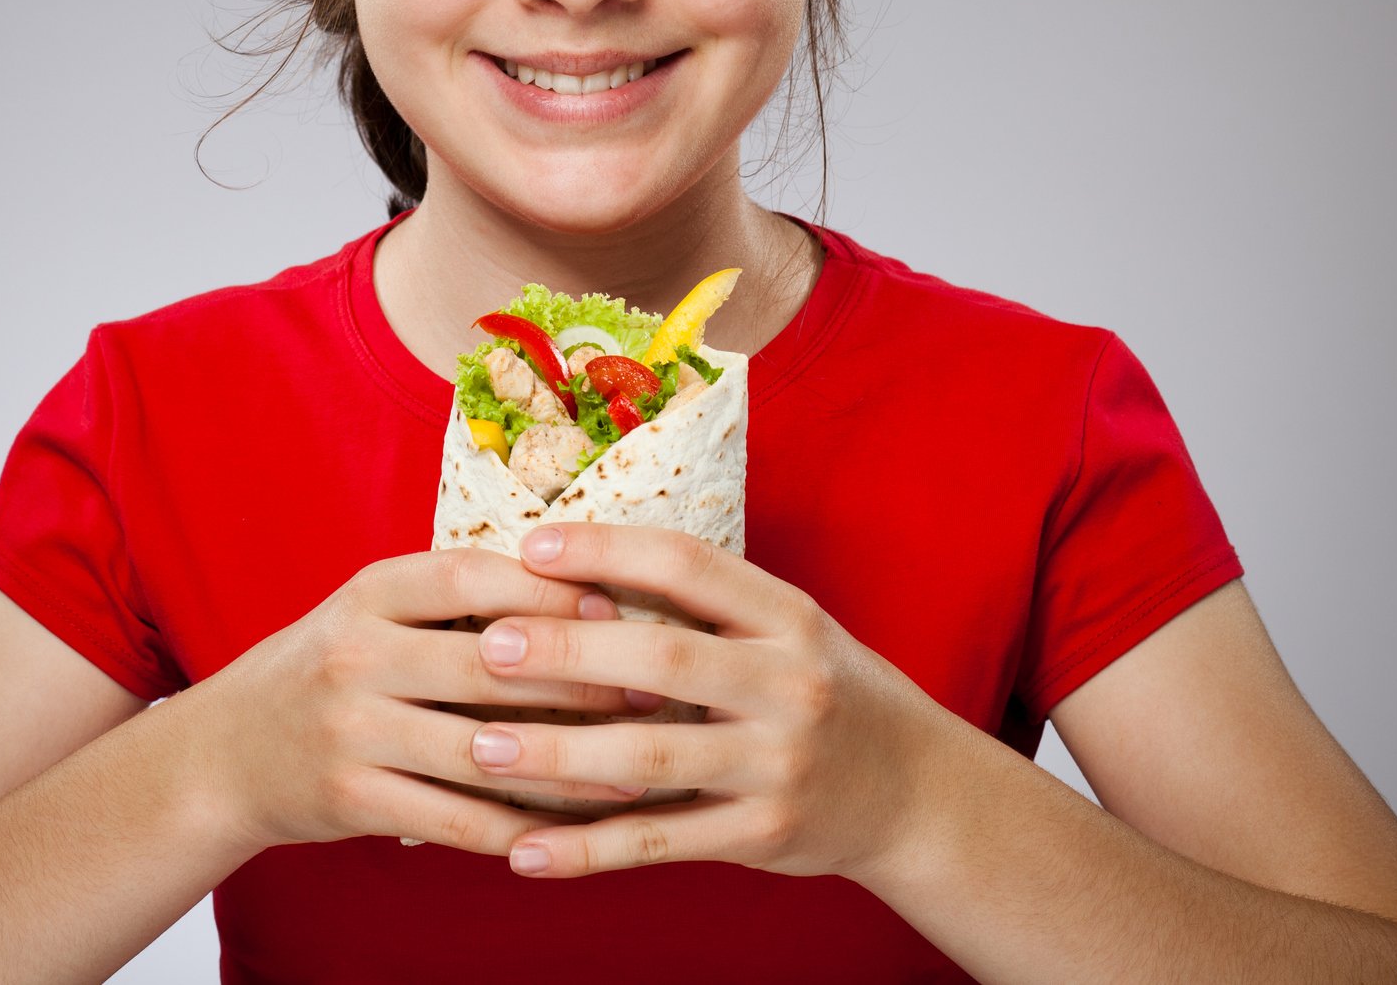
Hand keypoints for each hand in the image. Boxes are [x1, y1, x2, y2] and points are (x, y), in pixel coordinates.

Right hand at [189, 548, 653, 856]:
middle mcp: (357, 653)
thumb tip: (585, 584)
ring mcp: (350, 729)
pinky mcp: (350, 799)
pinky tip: (572, 831)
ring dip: (568, 768)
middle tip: (654, 691)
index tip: (618, 603)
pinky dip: (518, 828)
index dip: (548, 587)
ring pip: (482, 751)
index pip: (472, 574)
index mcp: (371, 591)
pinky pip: (453, 818)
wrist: (226, 752)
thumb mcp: (374, 609)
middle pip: (488, 663)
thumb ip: (455, 596)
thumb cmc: (332, 666)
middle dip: (581, 678)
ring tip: (636, 772)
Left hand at [463, 523, 944, 880]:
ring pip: (652, 758)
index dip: (606, 549)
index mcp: (786, 614)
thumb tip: (579, 566)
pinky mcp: (763, 834)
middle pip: (662, 656)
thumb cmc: (823, 687)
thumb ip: (704, 603)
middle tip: (488, 647)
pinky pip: (662, 842)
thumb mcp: (787, 626)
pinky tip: (526, 851)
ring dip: (559, 755)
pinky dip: (590, 850)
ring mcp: (778, 762)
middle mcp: (788, 682)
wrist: (914, 789)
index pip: (687, 564)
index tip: (532, 545)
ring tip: (482, 749)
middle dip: (567, 650)